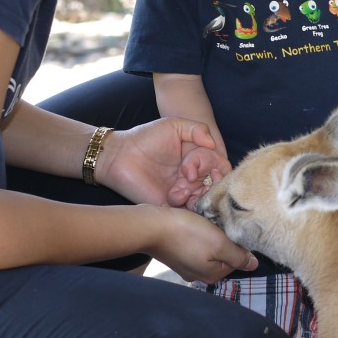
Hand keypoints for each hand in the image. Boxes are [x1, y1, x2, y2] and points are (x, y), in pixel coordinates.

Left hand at [95, 117, 217, 206]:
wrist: (118, 155)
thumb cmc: (145, 138)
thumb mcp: (174, 125)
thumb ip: (197, 129)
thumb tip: (213, 144)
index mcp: (196, 157)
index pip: (219, 164)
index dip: (214, 166)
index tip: (197, 165)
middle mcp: (192, 176)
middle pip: (214, 183)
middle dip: (205, 180)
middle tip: (187, 175)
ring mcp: (182, 191)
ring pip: (203, 198)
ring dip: (194, 193)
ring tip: (177, 189)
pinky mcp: (170, 205)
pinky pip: (188, 212)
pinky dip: (187, 205)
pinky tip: (173, 196)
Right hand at [146, 207, 257, 282]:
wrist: (151, 226)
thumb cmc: (187, 234)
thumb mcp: (219, 243)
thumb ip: (238, 256)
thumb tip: (254, 265)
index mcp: (212, 275)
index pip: (237, 260)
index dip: (237, 242)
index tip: (231, 227)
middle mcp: (199, 275)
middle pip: (222, 255)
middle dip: (223, 239)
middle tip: (218, 223)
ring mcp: (186, 265)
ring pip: (209, 249)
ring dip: (210, 235)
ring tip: (205, 223)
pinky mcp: (176, 254)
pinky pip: (195, 245)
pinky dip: (197, 235)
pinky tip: (193, 225)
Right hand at [169, 146, 230, 207]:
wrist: (219, 159)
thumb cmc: (202, 157)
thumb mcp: (193, 157)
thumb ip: (189, 165)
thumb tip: (190, 178)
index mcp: (182, 187)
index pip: (174, 199)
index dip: (178, 199)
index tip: (186, 191)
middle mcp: (193, 196)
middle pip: (191, 209)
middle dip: (199, 201)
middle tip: (207, 188)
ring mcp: (205, 199)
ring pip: (206, 207)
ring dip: (211, 197)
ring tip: (215, 181)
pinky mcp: (218, 198)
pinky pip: (219, 202)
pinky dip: (221, 192)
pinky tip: (221, 179)